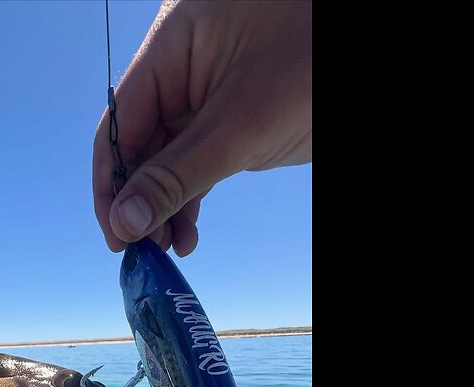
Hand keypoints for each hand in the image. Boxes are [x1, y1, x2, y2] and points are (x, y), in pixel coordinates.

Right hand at [93, 0, 311, 255]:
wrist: (362, 64)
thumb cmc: (310, 65)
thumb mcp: (240, 126)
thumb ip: (178, 174)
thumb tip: (126, 222)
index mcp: (169, 48)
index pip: (119, 123)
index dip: (111, 182)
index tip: (115, 233)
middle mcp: (180, 69)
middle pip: (138, 144)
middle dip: (138, 200)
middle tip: (140, 251)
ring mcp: (204, 94)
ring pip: (166, 159)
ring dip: (162, 206)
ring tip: (166, 250)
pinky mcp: (229, 118)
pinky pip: (195, 162)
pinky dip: (188, 199)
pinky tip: (185, 235)